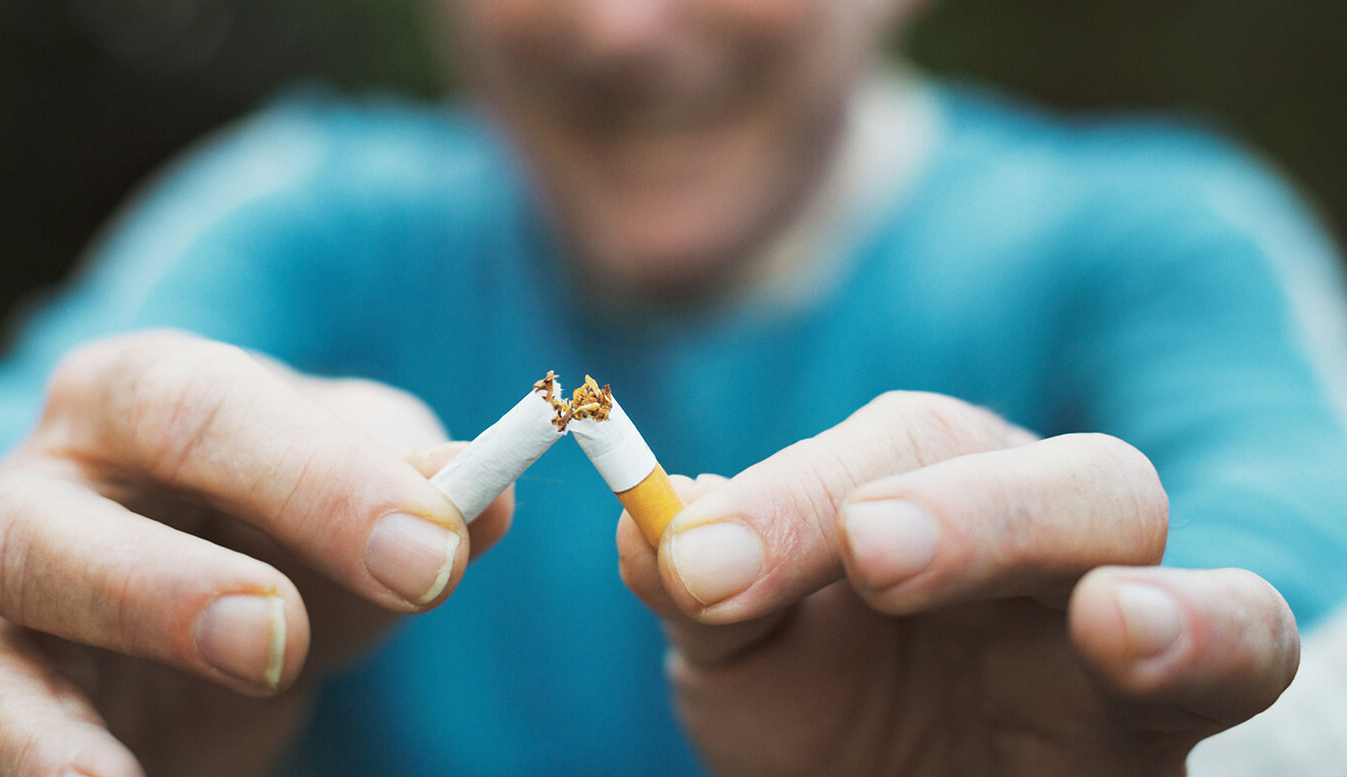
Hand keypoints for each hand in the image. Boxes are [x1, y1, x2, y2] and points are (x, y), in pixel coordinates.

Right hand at [0, 330, 512, 776]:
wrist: (221, 593)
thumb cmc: (293, 519)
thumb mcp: (367, 494)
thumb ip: (422, 492)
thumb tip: (486, 500)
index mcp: (153, 391)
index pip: (214, 407)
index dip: (319, 479)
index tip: (432, 553)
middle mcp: (62, 468)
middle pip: (78, 501)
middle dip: (179, 578)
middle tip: (282, 638)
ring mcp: (22, 576)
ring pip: (24, 590)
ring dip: (121, 644)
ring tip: (230, 690)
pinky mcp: (3, 674)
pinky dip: (41, 752)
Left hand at [619, 391, 1298, 775]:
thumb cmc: (826, 712)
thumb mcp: (746, 655)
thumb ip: (705, 590)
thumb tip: (652, 529)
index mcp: (919, 487)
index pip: (883, 451)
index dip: (790, 497)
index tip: (696, 564)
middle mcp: (1025, 524)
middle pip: (1037, 469)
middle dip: (962, 506)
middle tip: (870, 551)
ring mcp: (1107, 607)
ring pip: (1135, 528)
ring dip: (1103, 556)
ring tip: (1092, 619)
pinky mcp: (1165, 705)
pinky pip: (1237, 642)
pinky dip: (1206, 632)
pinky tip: (1132, 637)